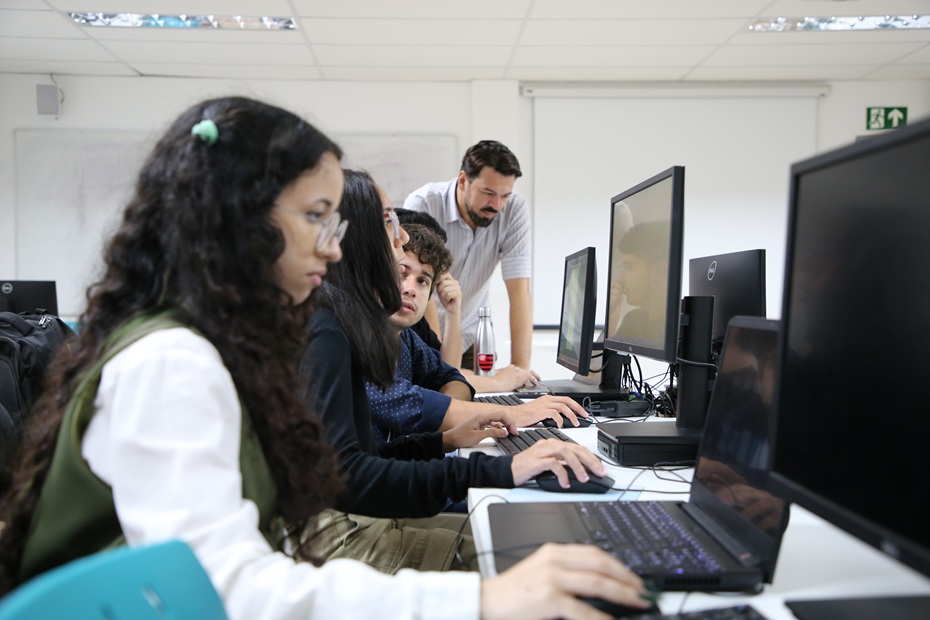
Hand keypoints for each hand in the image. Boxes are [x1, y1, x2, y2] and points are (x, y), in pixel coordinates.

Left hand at [434, 273, 461, 316]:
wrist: (450, 308)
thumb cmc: (444, 298)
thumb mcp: (439, 289)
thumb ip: (438, 282)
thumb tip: (434, 276)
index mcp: (451, 280)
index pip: (445, 274)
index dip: (439, 278)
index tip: (437, 284)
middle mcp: (456, 282)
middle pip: (443, 283)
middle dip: (440, 290)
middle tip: (443, 295)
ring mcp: (458, 288)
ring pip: (445, 289)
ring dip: (443, 295)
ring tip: (446, 298)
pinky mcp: (459, 294)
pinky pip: (449, 294)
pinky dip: (447, 298)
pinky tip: (449, 300)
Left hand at [442, 412, 518, 450]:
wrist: (449, 440)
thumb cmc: (459, 438)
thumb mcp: (477, 436)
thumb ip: (492, 433)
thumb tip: (504, 432)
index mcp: (482, 417)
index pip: (501, 414)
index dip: (510, 422)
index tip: (514, 431)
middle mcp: (482, 417)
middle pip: (501, 415)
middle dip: (509, 423)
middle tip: (514, 433)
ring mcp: (481, 420)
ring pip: (497, 419)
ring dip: (505, 425)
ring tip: (510, 433)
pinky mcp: (480, 425)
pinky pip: (492, 424)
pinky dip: (499, 427)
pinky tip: (501, 433)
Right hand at [480, 543, 652, 619]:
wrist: (486, 601)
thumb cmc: (513, 592)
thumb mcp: (541, 571)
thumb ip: (566, 571)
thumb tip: (598, 581)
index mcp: (554, 551)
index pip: (595, 552)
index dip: (619, 564)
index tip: (633, 576)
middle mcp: (555, 560)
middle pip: (601, 564)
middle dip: (627, 577)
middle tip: (643, 589)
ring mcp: (553, 578)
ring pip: (598, 583)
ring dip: (623, 594)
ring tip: (638, 601)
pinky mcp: (549, 598)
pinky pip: (583, 609)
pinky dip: (601, 617)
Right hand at [481, 364, 540, 391]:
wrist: (494, 384)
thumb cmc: (493, 382)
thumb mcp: (496, 376)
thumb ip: (500, 374)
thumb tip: (499, 375)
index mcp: (509, 368)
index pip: (518, 370)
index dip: (521, 375)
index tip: (522, 379)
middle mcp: (515, 368)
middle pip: (524, 371)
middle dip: (528, 375)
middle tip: (532, 378)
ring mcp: (519, 372)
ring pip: (530, 373)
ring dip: (534, 376)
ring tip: (537, 380)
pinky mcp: (522, 376)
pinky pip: (531, 377)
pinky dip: (534, 380)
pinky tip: (535, 383)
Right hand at [510, 438, 606, 486]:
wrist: (507, 470)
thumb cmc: (527, 468)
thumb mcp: (548, 464)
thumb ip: (562, 463)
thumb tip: (580, 472)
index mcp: (553, 443)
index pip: (576, 447)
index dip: (591, 457)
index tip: (600, 467)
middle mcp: (549, 444)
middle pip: (574, 448)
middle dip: (590, 461)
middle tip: (599, 472)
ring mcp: (542, 451)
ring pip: (566, 453)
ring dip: (578, 467)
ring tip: (584, 478)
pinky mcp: (536, 460)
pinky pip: (553, 464)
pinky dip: (562, 474)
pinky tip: (565, 483)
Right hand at [512, 395, 587, 427]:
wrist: (512, 415)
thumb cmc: (523, 415)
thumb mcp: (539, 412)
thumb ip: (550, 412)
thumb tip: (560, 419)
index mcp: (547, 398)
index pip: (566, 399)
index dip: (576, 405)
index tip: (582, 412)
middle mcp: (547, 399)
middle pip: (567, 400)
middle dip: (578, 408)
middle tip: (584, 416)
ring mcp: (544, 404)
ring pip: (564, 407)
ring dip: (572, 415)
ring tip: (575, 423)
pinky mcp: (541, 411)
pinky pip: (555, 414)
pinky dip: (560, 420)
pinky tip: (560, 425)